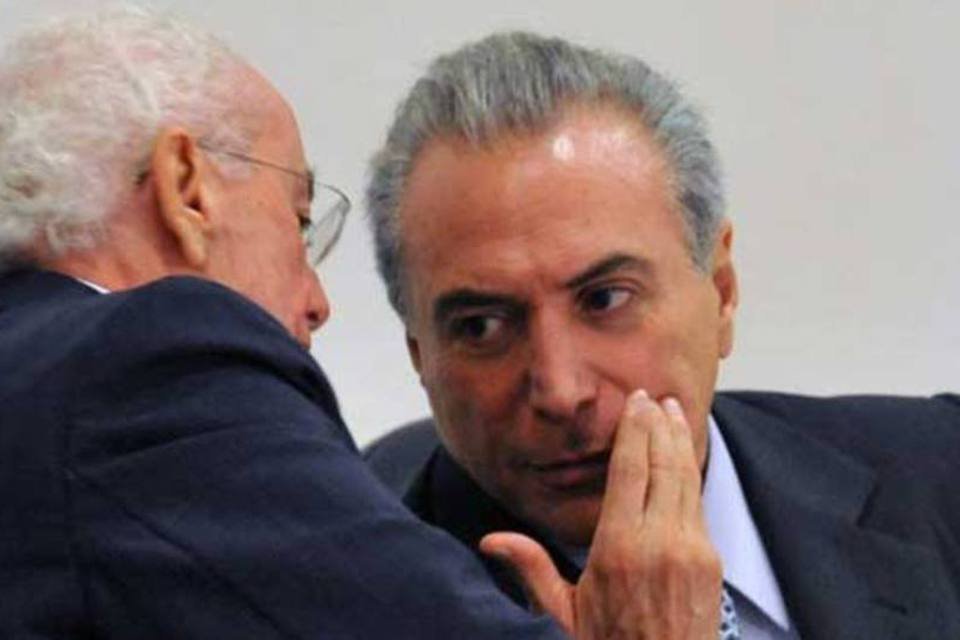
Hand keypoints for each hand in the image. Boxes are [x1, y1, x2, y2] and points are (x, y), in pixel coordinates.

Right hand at [481, 390, 721, 638]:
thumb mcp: (562, 615)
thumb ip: (531, 568)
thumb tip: (490, 539)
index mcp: (618, 549)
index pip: (629, 469)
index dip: (633, 429)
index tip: (634, 400)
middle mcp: (659, 543)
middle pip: (662, 463)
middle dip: (659, 424)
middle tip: (652, 397)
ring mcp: (691, 551)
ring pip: (687, 478)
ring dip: (681, 441)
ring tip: (674, 412)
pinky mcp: (711, 562)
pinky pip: (700, 503)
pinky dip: (693, 471)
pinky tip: (687, 455)